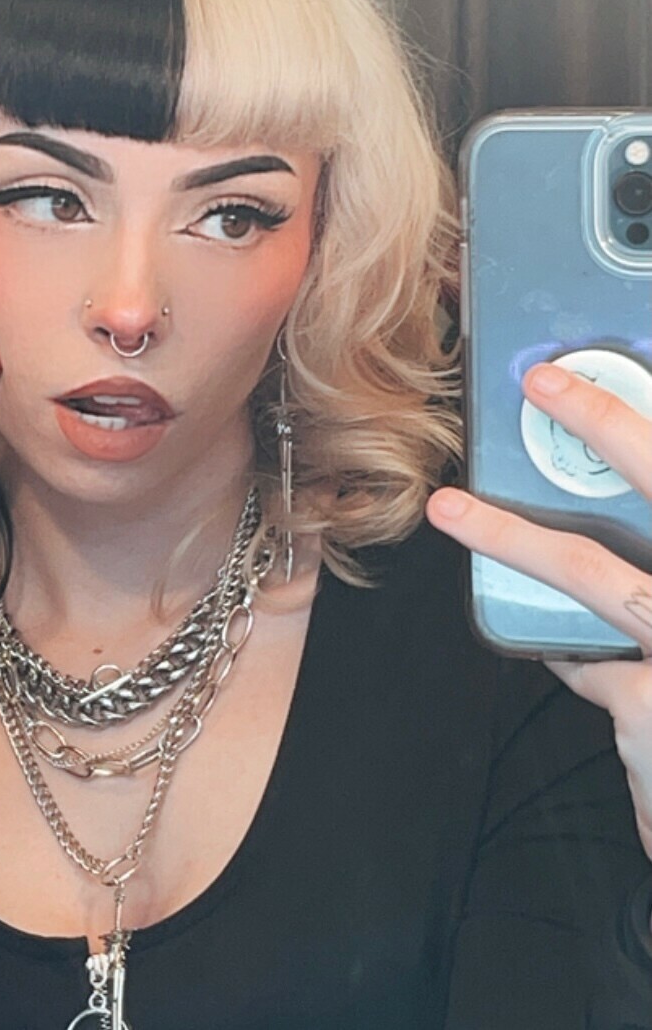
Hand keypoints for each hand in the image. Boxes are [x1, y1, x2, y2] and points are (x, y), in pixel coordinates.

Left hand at [425, 362, 651, 861]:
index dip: (630, 419)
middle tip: (545, 383)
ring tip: (451, 509)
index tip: (589, 377)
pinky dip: (582, 664)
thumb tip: (627, 529)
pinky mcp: (651, 706)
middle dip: (606, 423)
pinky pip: (593, 669)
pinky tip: (583, 665)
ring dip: (513, 535)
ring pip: (590, 569)